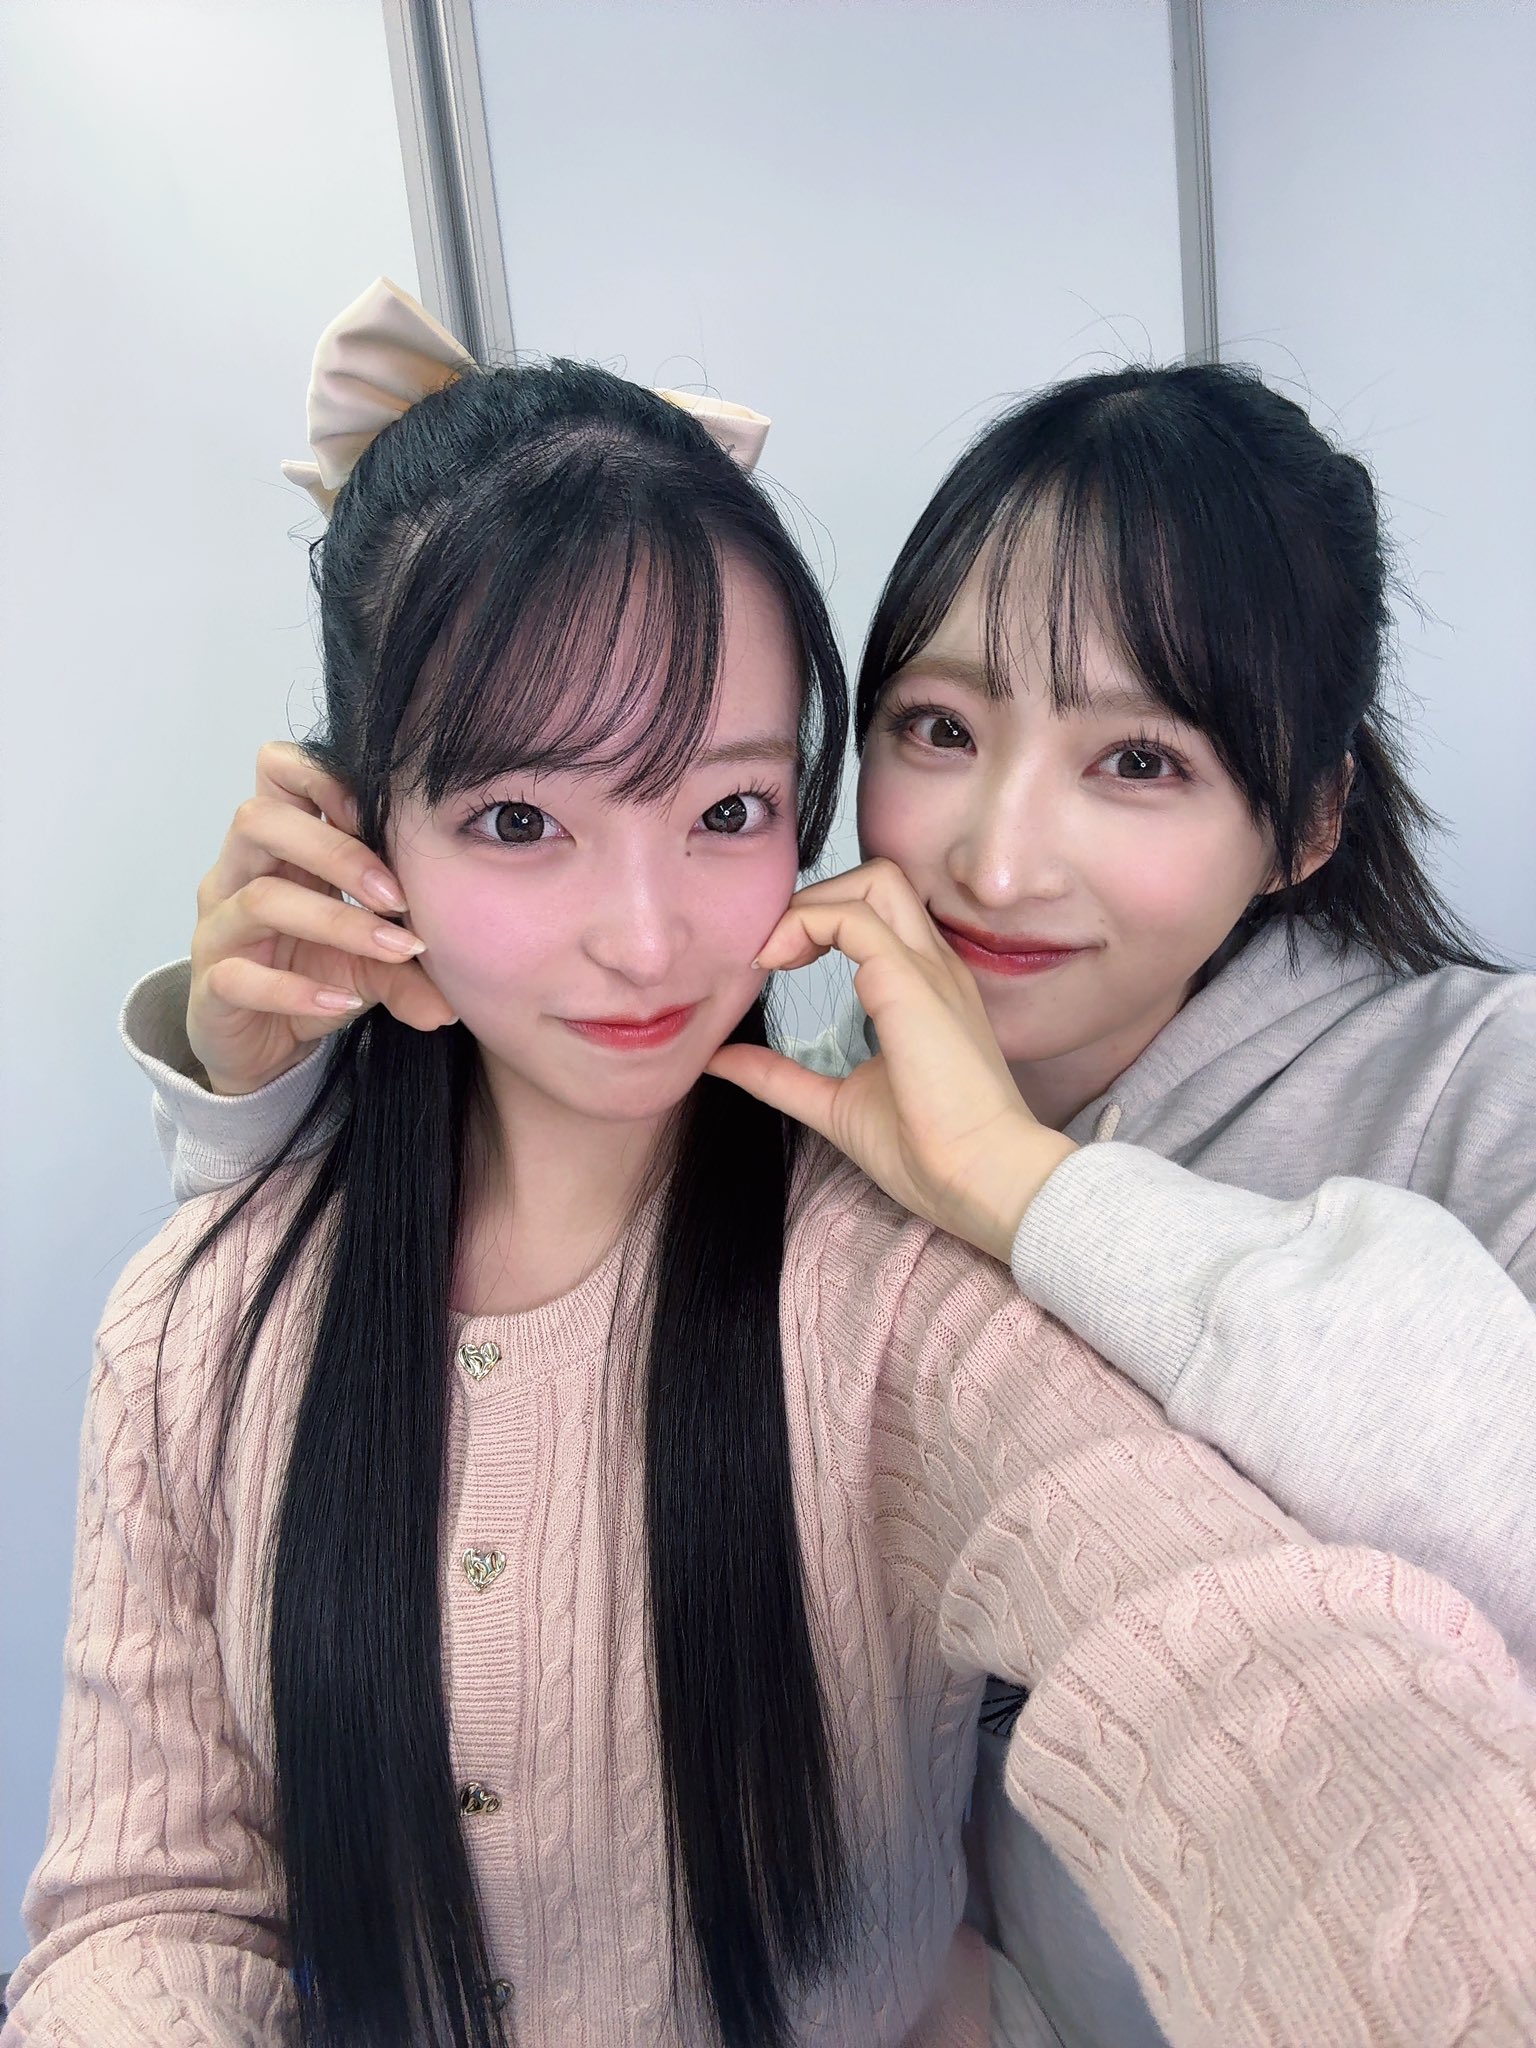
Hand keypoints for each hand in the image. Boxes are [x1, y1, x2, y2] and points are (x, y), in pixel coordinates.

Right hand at [188, 742, 455, 1095]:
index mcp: (277, 847)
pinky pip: (241, 977)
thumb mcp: (371, 964)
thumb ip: (410, 966)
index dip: (327, 777)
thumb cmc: (312, 976)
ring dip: (337, 922)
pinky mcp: (210, 988)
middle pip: (260, 820)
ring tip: (394, 949)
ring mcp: (218, 930)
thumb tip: (458, 998)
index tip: (390, 822)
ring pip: (259, 899)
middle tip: (399, 897)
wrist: (263, 1048)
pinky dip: (298, 990)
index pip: (278, 769)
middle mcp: (237, 876)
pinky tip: (346, 1002)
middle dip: (338, 851)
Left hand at [707, 860, 1075, 1262]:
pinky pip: (854, 920)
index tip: (774, 964)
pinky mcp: (911, 984)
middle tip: (772, 951)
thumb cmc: (929, 1152)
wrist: (981, 1181)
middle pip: (879, 879)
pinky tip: (775, 964)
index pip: (877, 914)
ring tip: (771, 956)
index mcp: (925, 990)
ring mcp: (927, 970)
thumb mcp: (836, 1104)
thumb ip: (781, 1077)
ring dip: (811, 905)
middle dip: (816, 897)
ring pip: (872, 880)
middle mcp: (933, 967)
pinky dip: (806, 925)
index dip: (818, 921)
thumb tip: (721, 1060)